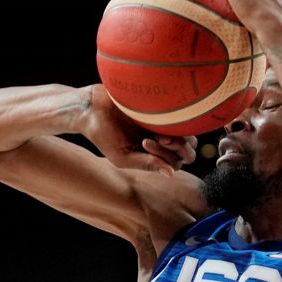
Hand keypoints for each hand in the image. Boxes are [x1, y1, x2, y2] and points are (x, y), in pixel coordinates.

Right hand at [80, 84, 196, 174]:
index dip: (166, 157)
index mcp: (155, 155)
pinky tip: (159, 117)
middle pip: (188, 152)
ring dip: (179, 138)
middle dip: (177, 149)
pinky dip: (176, 120)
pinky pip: (184, 117)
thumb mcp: (122, 156)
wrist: (92, 107)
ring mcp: (166, 124)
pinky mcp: (165, 108)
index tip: (144, 143)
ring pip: (190, 137)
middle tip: (159, 138)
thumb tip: (171, 174)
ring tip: (160, 132)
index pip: (176, 163)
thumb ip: (146, 165)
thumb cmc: (104, 134)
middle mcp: (163, 140)